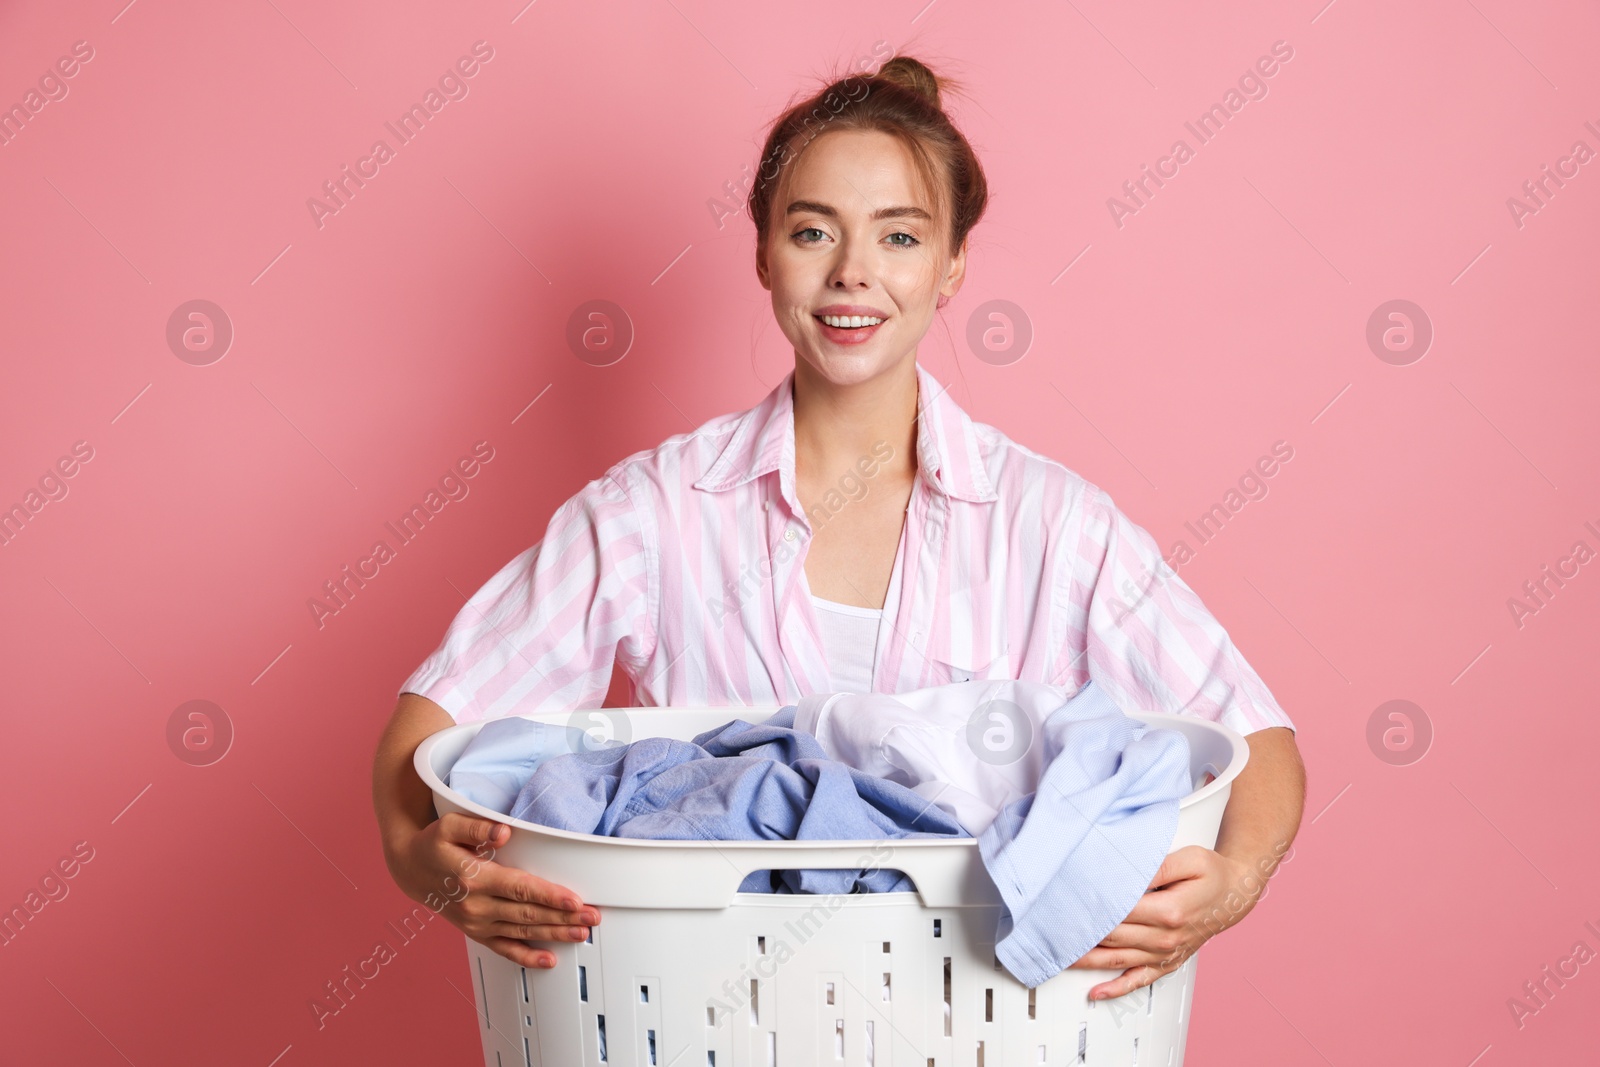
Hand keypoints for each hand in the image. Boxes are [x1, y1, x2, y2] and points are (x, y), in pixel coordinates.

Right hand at [386, 812, 599, 968]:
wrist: (410, 869)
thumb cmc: (433, 844)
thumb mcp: (449, 826)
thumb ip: (477, 827)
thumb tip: (503, 832)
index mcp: (473, 877)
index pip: (520, 888)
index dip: (549, 895)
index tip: (574, 900)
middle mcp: (476, 904)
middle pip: (527, 914)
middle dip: (563, 917)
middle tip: (592, 917)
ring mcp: (476, 922)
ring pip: (522, 932)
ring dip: (554, 934)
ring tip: (581, 933)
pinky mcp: (476, 931)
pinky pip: (504, 948)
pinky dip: (527, 957)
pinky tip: (548, 959)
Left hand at [1067, 845, 1261, 1000]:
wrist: (1235, 895)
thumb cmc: (1212, 874)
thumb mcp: (1189, 859)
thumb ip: (1156, 867)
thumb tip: (1127, 873)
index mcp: (1168, 911)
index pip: (1118, 911)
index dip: (1090, 907)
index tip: (1066, 901)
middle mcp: (1165, 937)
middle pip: (1112, 937)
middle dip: (1080, 932)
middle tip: (1051, 926)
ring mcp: (1166, 953)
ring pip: (1118, 960)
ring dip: (1087, 961)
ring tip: (1059, 956)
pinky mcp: (1167, 962)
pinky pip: (1139, 980)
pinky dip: (1116, 989)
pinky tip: (1096, 992)